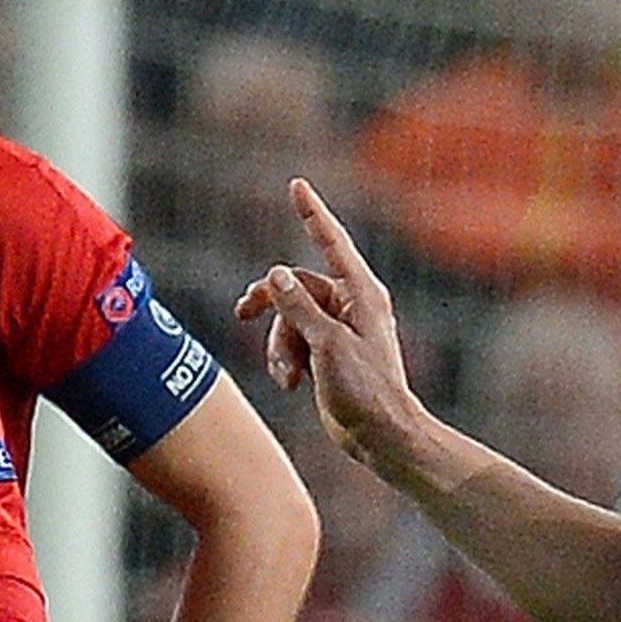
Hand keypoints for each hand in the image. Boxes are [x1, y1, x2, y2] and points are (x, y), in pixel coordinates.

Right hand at [234, 178, 422, 469]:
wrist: (379, 436)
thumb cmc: (365, 390)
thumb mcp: (326, 344)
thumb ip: (298, 306)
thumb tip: (276, 273)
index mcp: (361, 294)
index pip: (331, 243)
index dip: (311, 214)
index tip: (297, 185)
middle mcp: (350, 306)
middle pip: (294, 287)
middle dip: (271, 308)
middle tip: (241, 312)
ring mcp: (336, 330)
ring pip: (287, 319)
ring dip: (277, 346)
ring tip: (286, 376)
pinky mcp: (324, 353)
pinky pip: (291, 341)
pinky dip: (284, 360)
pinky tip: (291, 384)